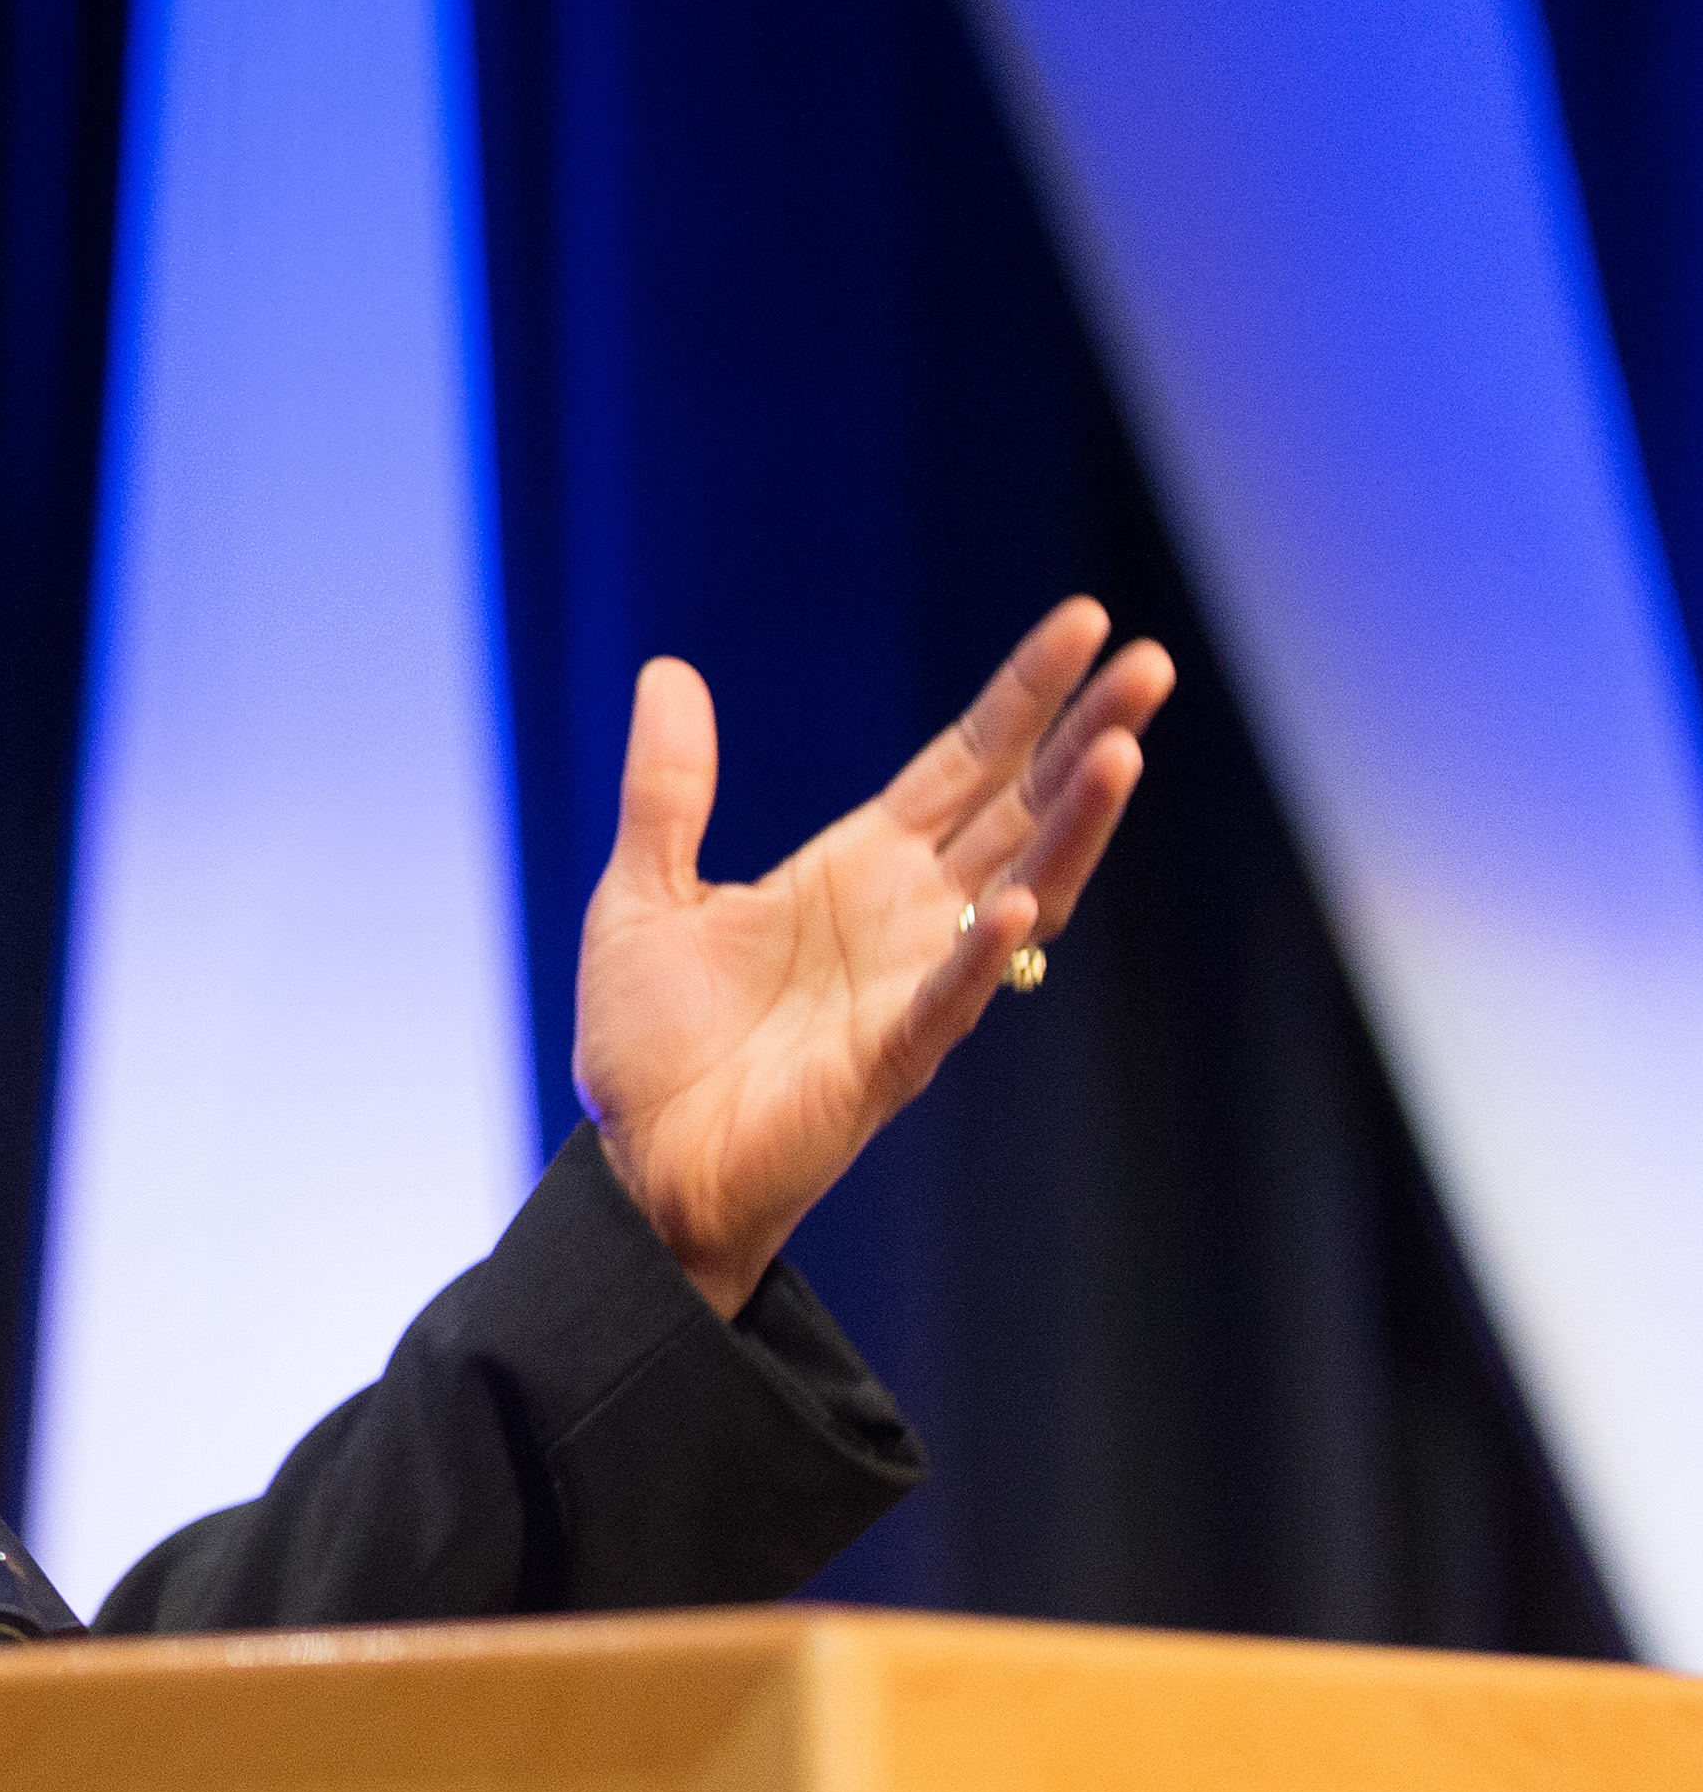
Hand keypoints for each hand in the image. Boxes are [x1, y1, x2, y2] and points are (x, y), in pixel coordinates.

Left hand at [572, 597, 1174, 1315]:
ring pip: (1017, 890)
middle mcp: (904, 917)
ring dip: (1071, 826)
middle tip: (1151, 665)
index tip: (1089, 621)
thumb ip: (668, 788)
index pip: (964, 762)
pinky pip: (949, 998)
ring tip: (1122, 752)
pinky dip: (984, 951)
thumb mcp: (643, 892)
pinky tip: (1023, 899)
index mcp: (857, 868)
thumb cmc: (651, 1044)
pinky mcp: (888, 1062)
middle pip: (1017, 808)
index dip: (1024, 695)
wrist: (639, 1170)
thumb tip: (668, 673)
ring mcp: (909, 987)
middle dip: (1086, 737)